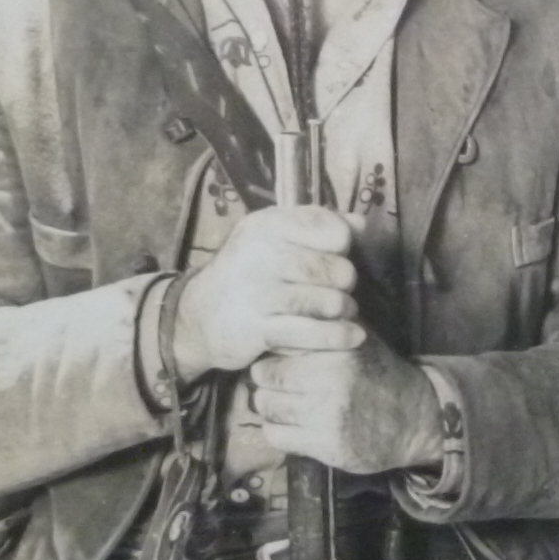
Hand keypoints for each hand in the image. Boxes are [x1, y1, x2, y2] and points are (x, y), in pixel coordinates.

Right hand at [169, 205, 363, 379]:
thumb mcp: (275, 238)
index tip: (338, 254)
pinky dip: (338, 336)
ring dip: (345, 309)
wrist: (197, 316)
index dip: (343, 243)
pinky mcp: (257, 329)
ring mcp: (257, 293)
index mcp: (267, 225)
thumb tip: (361, 223)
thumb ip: (317, 226)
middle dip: (345, 282)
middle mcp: (260, 254)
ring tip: (343, 310)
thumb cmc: (249, 273)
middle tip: (341, 289)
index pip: (328, 228)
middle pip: (334, 268)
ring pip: (328, 302)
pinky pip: (311, 332)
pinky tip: (352, 335)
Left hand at [247, 342, 447, 474]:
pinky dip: (278, 430)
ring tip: (287, 403)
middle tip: (279, 384)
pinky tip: (294, 425)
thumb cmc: (381, 373)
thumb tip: (295, 300)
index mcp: (337, 348)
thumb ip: (329, 323)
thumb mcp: (361, 339)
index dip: (274, 351)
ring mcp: (326, 414)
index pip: (278, 342)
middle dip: (267, 380)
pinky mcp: (324, 445)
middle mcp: (330, 378)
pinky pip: (275, 435)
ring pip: (265, 406)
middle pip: (264, 375)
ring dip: (271, 406)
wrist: (415, 420)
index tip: (280, 357)